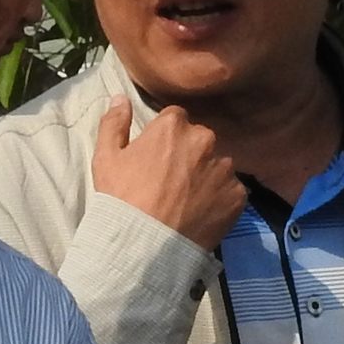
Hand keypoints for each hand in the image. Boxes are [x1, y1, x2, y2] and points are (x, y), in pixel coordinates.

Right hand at [93, 98, 246, 249]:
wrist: (145, 245)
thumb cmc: (122, 199)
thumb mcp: (106, 158)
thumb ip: (114, 122)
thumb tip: (121, 97)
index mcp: (174, 126)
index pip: (175, 119)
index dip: (165, 138)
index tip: (157, 157)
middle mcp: (205, 140)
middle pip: (200, 140)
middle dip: (189, 154)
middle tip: (172, 181)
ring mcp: (224, 168)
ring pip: (217, 165)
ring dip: (207, 176)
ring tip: (189, 200)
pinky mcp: (237, 195)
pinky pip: (231, 191)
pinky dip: (220, 199)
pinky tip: (202, 213)